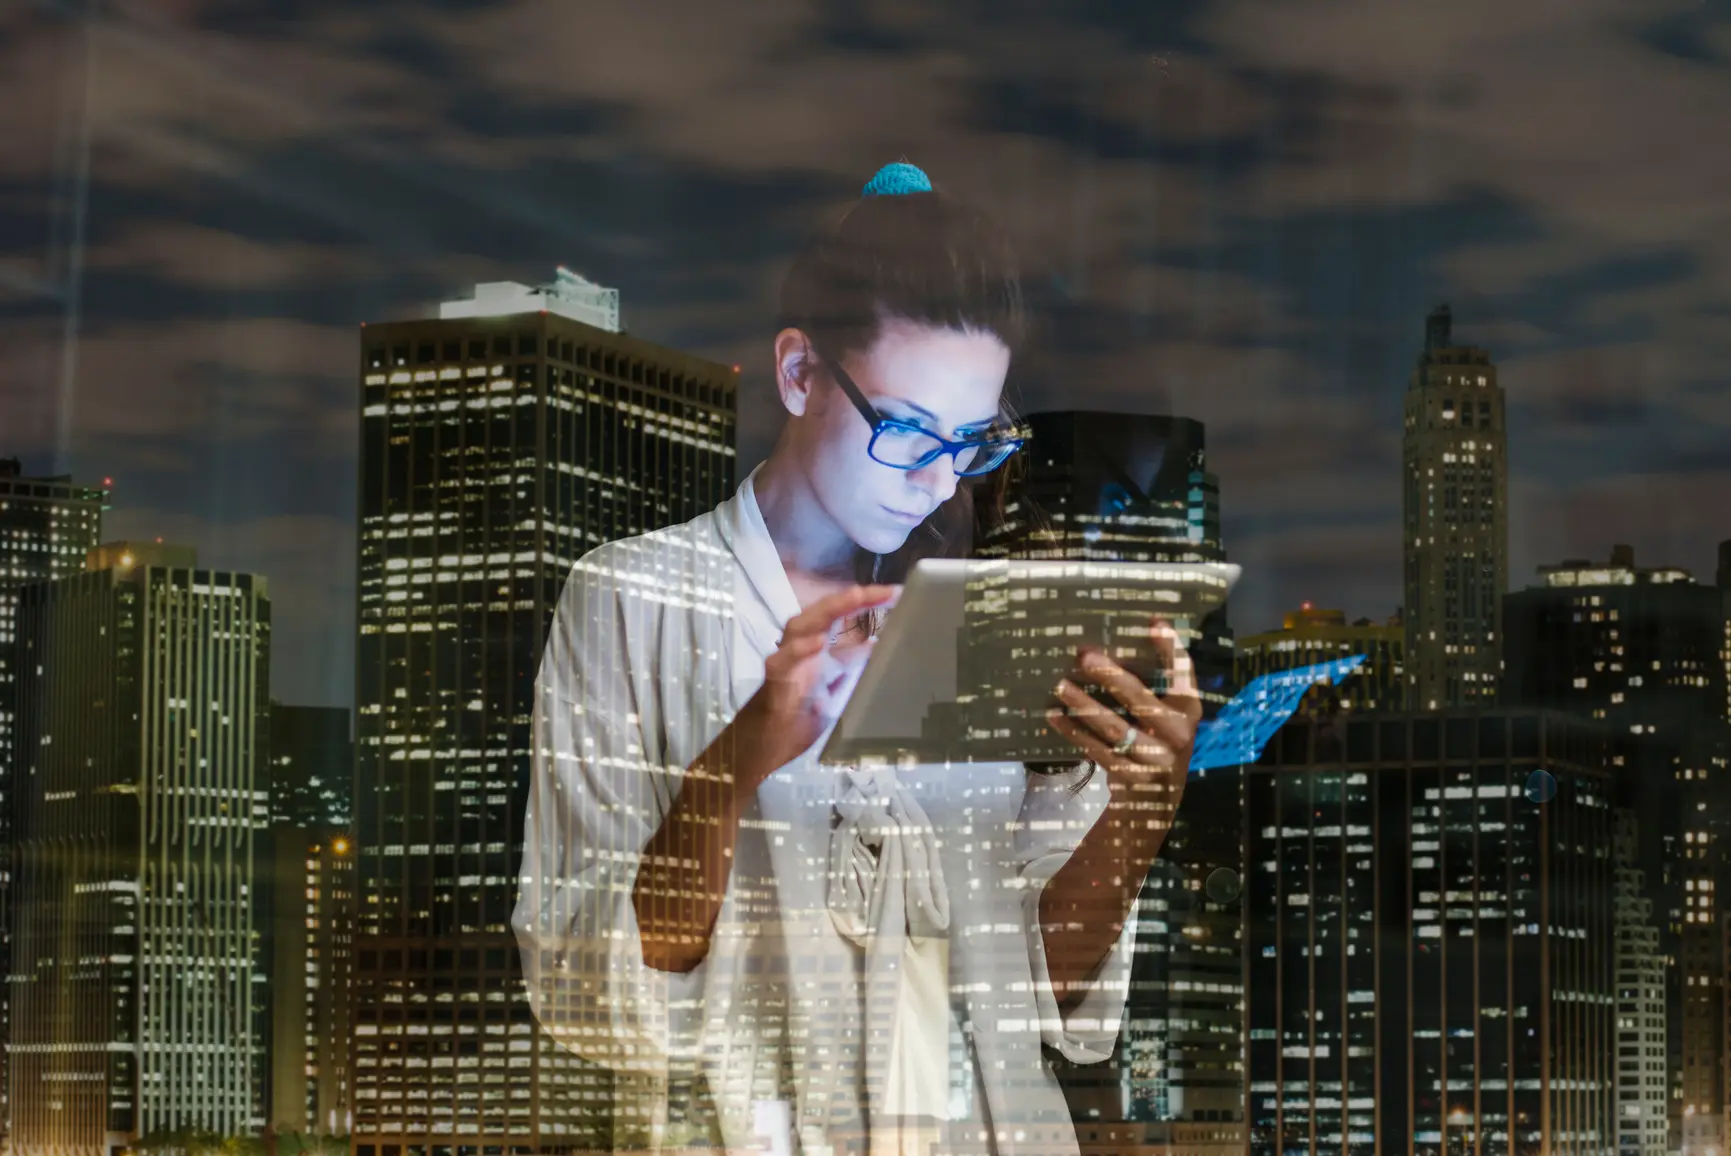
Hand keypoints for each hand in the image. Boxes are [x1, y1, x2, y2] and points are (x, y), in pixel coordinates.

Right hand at [731, 583, 900, 782]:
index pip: (842, 615)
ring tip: (856, 597)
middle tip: (884, 591)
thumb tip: (877, 644)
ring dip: (829, 610)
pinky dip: (800, 650)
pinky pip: (784, 660)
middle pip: (823, 612)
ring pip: (801, 625)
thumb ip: (852, 665)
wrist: (767, 745)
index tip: (897, 593)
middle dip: (853, 598)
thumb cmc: (799, 715)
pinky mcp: (774, 680)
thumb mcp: (836, 688)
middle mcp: (800, 645)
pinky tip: (818, 642)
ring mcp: (786, 660)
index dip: (867, 602)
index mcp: (816, 645)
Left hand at [1044, 617, 1200, 811]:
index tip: (1154, 624)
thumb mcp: (1164, 716)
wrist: (1156, 801)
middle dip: (1112, 676)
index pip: (1183, 675)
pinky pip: (1097, 750)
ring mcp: (1155, 759)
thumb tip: (1108, 646)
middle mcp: (1177, 734)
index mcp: (1188, 710)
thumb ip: (1149, 687)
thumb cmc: (1156, 741)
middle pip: (1142, 701)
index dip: (1171, 650)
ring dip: (1084, 706)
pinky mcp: (1131, 777)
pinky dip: (1073, 732)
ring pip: (1114, 728)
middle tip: (1084, 655)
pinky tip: (1054, 716)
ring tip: (1060, 686)